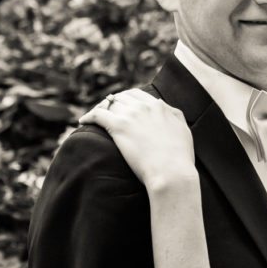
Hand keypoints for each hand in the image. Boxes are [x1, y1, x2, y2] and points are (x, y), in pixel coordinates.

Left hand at [79, 90, 197, 191]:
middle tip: (105, 112)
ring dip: (100, 109)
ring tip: (93, 118)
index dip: (126, 99)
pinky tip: (82, 122)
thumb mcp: (183, 130)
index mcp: (158, 106)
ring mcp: (131, 115)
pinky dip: (88, 116)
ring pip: (109, 104)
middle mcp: (144, 106)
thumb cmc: (179, 158)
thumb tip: (164, 107)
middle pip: (121, 98)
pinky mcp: (118, 126)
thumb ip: (174, 115)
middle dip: (111, 104)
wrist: (171, 173)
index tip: (120, 107)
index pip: (137, 95)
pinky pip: (97, 115)